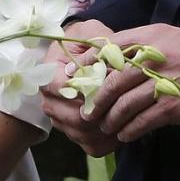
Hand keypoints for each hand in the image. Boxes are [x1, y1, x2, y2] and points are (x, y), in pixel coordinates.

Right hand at [41, 20, 120, 156]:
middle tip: (126, 103)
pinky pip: (92, 146)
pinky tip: (125, 128)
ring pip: (84, 135)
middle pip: (74, 118)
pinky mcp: (74, 133)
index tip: (109, 83)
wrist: (82, 52)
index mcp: (49, 73)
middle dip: (103, 112)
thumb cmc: (87, 41)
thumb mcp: (91, 34)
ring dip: (108, 129)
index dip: (87, 89)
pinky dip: (110, 141)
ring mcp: (61, 120)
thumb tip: (105, 64)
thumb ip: (97, 46)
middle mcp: (50, 100)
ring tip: (130, 115)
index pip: (62, 88)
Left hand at [85, 24, 179, 142]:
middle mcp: (154, 58)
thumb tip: (115, 58)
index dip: (89, 62)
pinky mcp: (174, 106)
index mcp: (151, 37)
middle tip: (86, 112)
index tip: (75, 76)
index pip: (110, 47)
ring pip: (124, 104)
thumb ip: (145, 45)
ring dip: (111, 119)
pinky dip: (129, 130)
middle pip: (113, 80)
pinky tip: (125, 135)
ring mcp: (164, 83)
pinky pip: (142, 121)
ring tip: (106, 127)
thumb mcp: (172, 38)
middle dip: (96, 99)